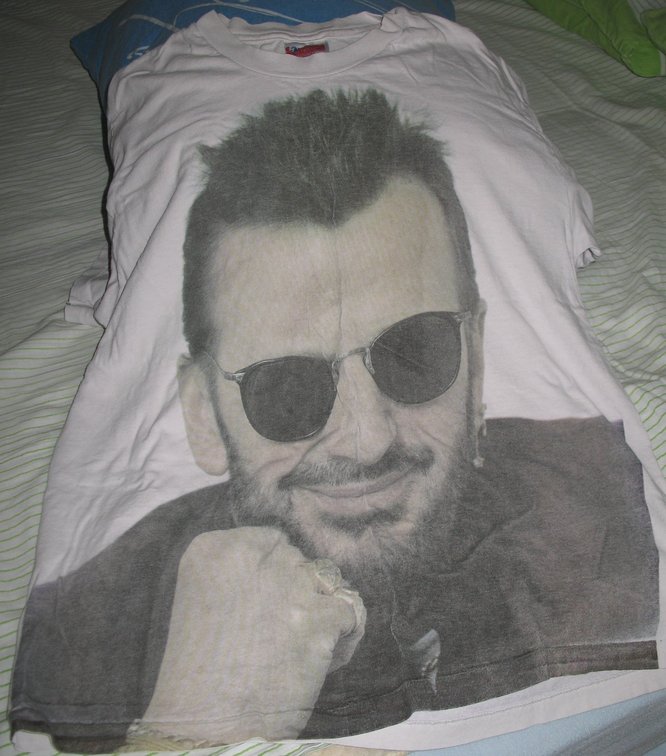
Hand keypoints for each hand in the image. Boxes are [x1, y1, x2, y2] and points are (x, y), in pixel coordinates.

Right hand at [135, 526, 364, 744]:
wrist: (207, 728)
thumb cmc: (200, 676)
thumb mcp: (205, 602)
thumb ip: (244, 575)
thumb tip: (292, 572)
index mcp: (215, 549)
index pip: (272, 540)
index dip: (275, 575)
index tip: (262, 608)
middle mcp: (253, 557)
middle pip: (299, 561)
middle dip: (298, 593)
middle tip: (277, 635)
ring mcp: (290, 585)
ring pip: (328, 583)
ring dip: (321, 612)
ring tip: (299, 650)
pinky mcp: (320, 617)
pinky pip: (350, 611)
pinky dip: (342, 637)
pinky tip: (319, 662)